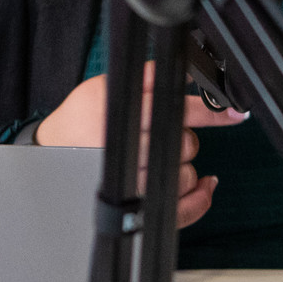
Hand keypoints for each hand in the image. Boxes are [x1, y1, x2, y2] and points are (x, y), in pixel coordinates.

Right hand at [34, 66, 246, 229]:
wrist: (51, 152)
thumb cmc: (82, 119)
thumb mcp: (106, 86)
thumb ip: (147, 78)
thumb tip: (188, 72)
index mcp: (121, 113)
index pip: (174, 109)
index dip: (207, 112)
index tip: (231, 113)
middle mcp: (127, 148)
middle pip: (185, 144)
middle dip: (187, 139)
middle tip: (169, 135)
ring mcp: (132, 182)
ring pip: (185, 175)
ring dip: (186, 167)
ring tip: (164, 159)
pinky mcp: (136, 207)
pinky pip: (180, 210)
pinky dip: (197, 200)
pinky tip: (201, 186)